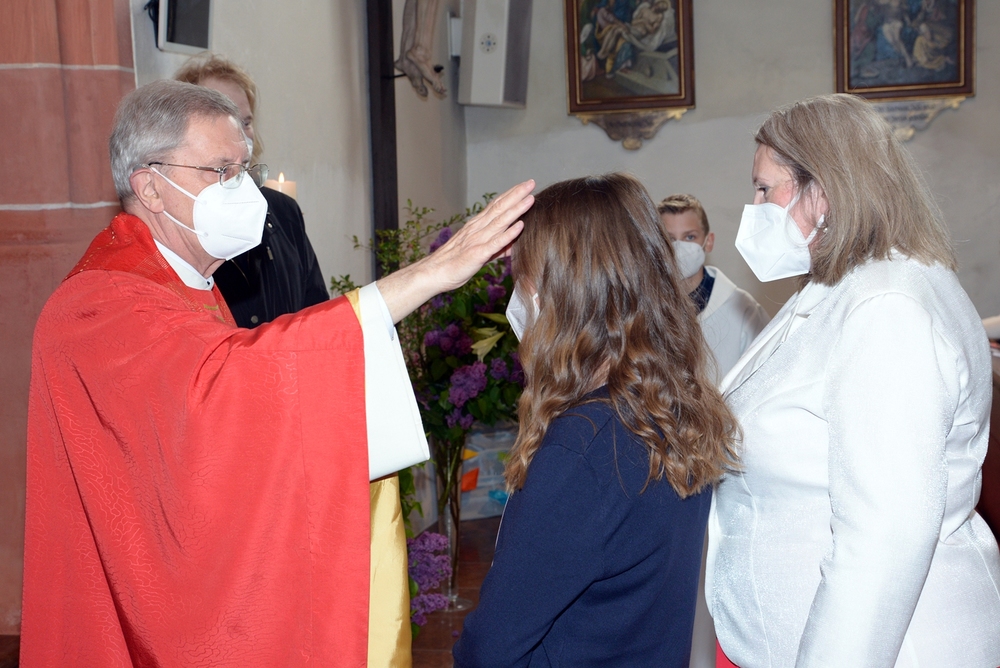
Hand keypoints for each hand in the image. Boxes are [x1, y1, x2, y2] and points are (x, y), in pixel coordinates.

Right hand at [377, 180, 534, 322]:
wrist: (433, 274)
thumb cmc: (455, 264)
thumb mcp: (478, 253)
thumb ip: (496, 248)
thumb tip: (513, 246)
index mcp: (476, 226)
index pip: (496, 206)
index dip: (511, 194)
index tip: (524, 185)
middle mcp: (477, 229)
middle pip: (499, 208)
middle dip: (516, 195)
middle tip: (531, 182)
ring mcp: (477, 240)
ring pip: (500, 222)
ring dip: (516, 210)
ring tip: (530, 199)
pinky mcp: (477, 254)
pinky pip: (495, 243)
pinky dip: (508, 234)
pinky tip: (520, 226)